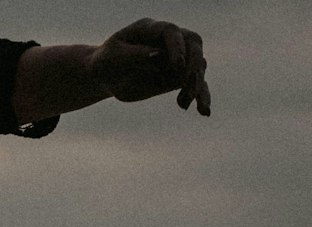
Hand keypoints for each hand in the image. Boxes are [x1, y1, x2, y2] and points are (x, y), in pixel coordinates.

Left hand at [88, 19, 210, 114]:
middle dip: (192, 66)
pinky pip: (197, 85)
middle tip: (183, 85)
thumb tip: (160, 56)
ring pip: (198, 66)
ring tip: (182, 105)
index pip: (172, 32)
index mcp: (149, 29)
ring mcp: (175, 59)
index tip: (177, 66)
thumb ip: (137, 55)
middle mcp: (167, 41)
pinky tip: (204, 112)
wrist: (108, 77)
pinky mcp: (178, 78)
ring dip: (196, 86)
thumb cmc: (107, 63)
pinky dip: (203, 97)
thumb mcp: (115, 58)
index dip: (178, 47)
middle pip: (193, 44)